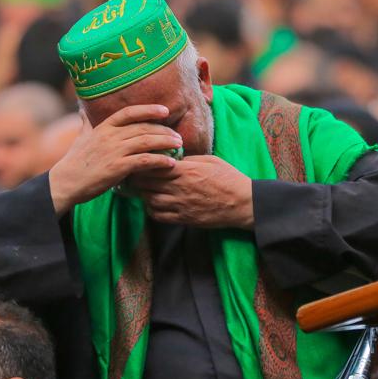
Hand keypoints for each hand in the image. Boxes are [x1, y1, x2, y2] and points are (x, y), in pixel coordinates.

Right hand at [48, 105, 181, 214]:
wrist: (66, 182)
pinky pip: (145, 161)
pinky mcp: (118, 167)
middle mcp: (110, 136)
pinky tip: (170, 163)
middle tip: (177, 135)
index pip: (129, 112)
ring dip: (166, 142)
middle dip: (163, 130)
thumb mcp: (81, 137)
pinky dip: (160, 160)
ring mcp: (114, 151)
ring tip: (178, 145)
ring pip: (147, 141)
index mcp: (103, 127)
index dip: (148, 110)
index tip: (165, 111)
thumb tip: (82, 109)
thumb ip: (86, 123)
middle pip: (143, 127)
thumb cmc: (74, 161)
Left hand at [127, 155, 253, 228]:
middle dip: (138, 179)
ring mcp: (180, 205)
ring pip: (150, 200)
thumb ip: (189, 159)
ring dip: (144, 195)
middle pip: (147, 183)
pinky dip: (152, 210)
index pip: (154, 166)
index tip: (139, 161)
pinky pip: (159, 216)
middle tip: (134, 176)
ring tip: (144, 190)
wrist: (243, 204)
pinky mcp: (184, 219)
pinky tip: (154, 205)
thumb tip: (173, 159)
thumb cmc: (229, 179)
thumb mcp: (210, 160)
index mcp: (186, 171)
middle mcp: (180, 188)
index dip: (143, 164)